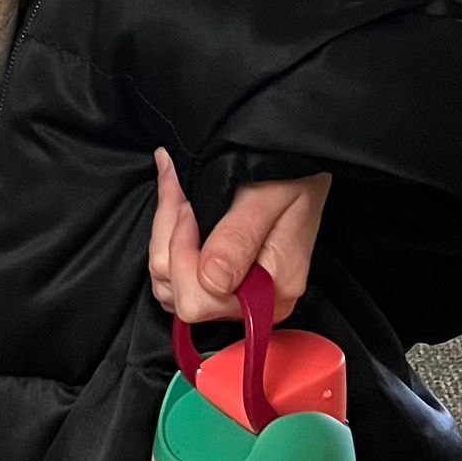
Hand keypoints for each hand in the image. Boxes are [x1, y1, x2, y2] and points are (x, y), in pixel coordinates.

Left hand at [149, 147, 331, 324]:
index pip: (202, 300)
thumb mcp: (270, 195)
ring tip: (178, 196)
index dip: (182, 253)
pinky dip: (166, 242)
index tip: (187, 207)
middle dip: (170, 241)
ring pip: (168, 287)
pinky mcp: (218, 282)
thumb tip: (212, 279)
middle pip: (181, 296)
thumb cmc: (291, 172)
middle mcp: (255, 301)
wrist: (297, 159)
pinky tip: (177, 208)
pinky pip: (171, 278)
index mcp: (272, 290)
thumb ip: (240, 237)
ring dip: (164, 238)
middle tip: (179, 196)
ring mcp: (235, 294)